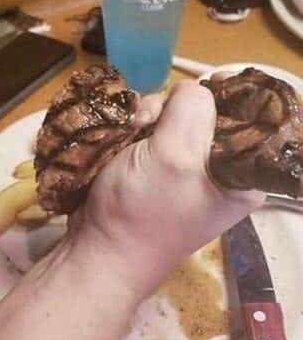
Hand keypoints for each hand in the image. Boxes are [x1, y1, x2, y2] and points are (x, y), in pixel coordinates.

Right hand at [68, 78, 264, 299]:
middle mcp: (217, 168)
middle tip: (144, 127)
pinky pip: (150, 130)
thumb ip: (191, 111)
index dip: (209, 100)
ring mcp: (183, 167)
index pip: (239, 113)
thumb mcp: (174, 157)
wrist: (99, 250)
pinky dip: (134, 128)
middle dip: (168, 110)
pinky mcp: (155, 167)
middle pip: (200, 110)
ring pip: (171, 116)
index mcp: (240, 173)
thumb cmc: (142, 211)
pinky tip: (123, 136)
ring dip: (145, 118)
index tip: (179, 107)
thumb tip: (194, 88)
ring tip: (128, 134)